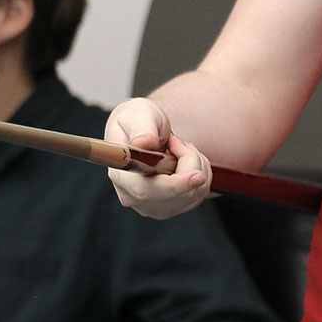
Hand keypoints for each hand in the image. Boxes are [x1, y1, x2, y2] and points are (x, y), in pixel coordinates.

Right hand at [106, 98, 210, 218]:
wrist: (144, 132)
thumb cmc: (138, 120)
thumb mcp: (138, 113)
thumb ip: (142, 127)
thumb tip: (143, 142)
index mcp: (120, 175)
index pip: (146, 190)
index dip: (174, 186)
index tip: (197, 176)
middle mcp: (133, 197)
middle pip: (177, 193)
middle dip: (189, 163)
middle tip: (178, 141)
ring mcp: (152, 206)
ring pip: (193, 192)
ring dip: (195, 164)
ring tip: (178, 147)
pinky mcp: (171, 207)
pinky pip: (199, 192)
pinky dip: (201, 172)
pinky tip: (184, 160)